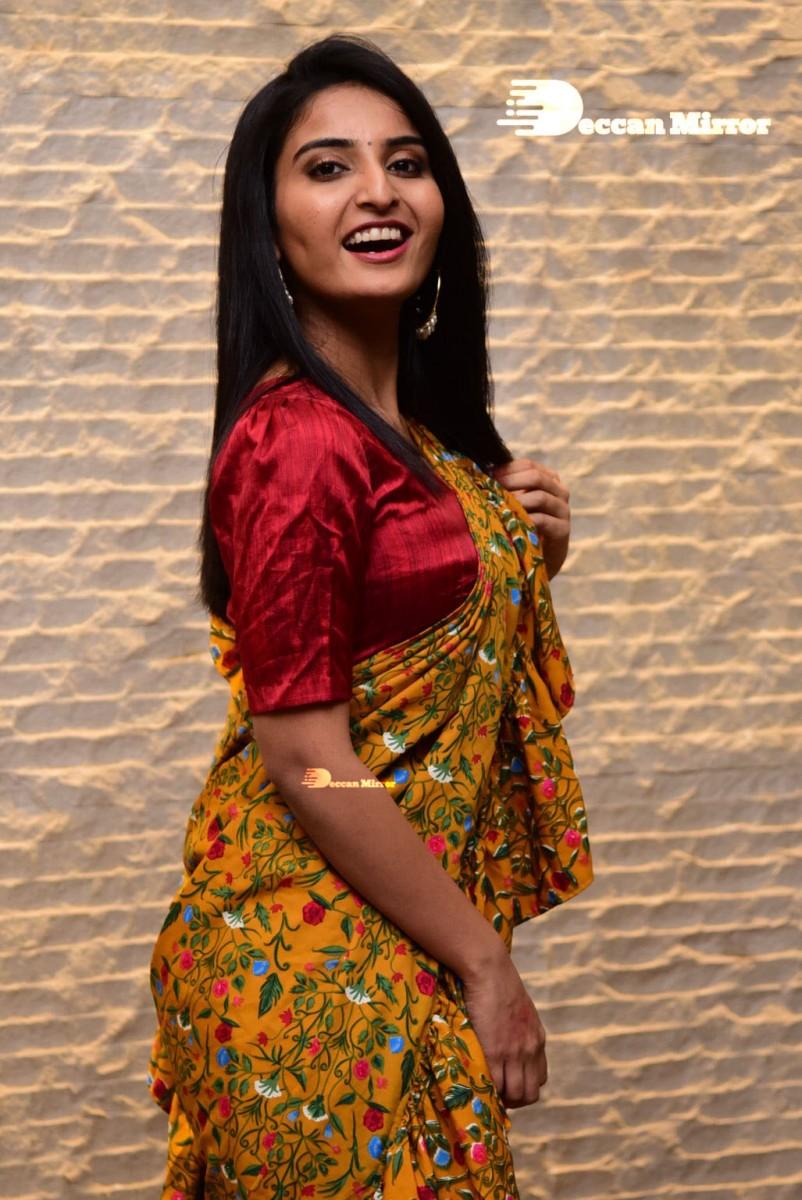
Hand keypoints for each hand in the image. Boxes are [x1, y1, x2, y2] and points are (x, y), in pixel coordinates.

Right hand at [461, 951, 547, 1108]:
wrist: (489, 969)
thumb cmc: (499, 984)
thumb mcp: (520, 1010)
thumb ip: (520, 1031)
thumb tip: (510, 1042)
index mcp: (537, 1039)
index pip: (539, 1079)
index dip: (524, 1088)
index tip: (508, 1087)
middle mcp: (530, 1049)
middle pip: (529, 1093)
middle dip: (513, 1100)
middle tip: (495, 1096)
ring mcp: (512, 1051)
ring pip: (512, 1093)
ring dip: (499, 1097)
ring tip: (484, 1090)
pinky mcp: (493, 1050)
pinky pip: (493, 1082)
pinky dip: (485, 1087)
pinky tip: (475, 1081)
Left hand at [491, 458, 570, 579]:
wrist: (540, 558)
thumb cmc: (524, 526)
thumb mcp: (517, 503)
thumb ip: (508, 488)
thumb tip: (483, 473)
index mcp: (549, 480)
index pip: (529, 465)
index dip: (507, 469)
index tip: (488, 476)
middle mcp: (560, 492)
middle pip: (536, 477)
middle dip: (511, 481)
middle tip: (491, 488)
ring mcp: (563, 510)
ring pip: (540, 497)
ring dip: (516, 501)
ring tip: (499, 506)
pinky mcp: (562, 529)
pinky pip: (543, 520)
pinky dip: (525, 519)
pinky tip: (510, 522)